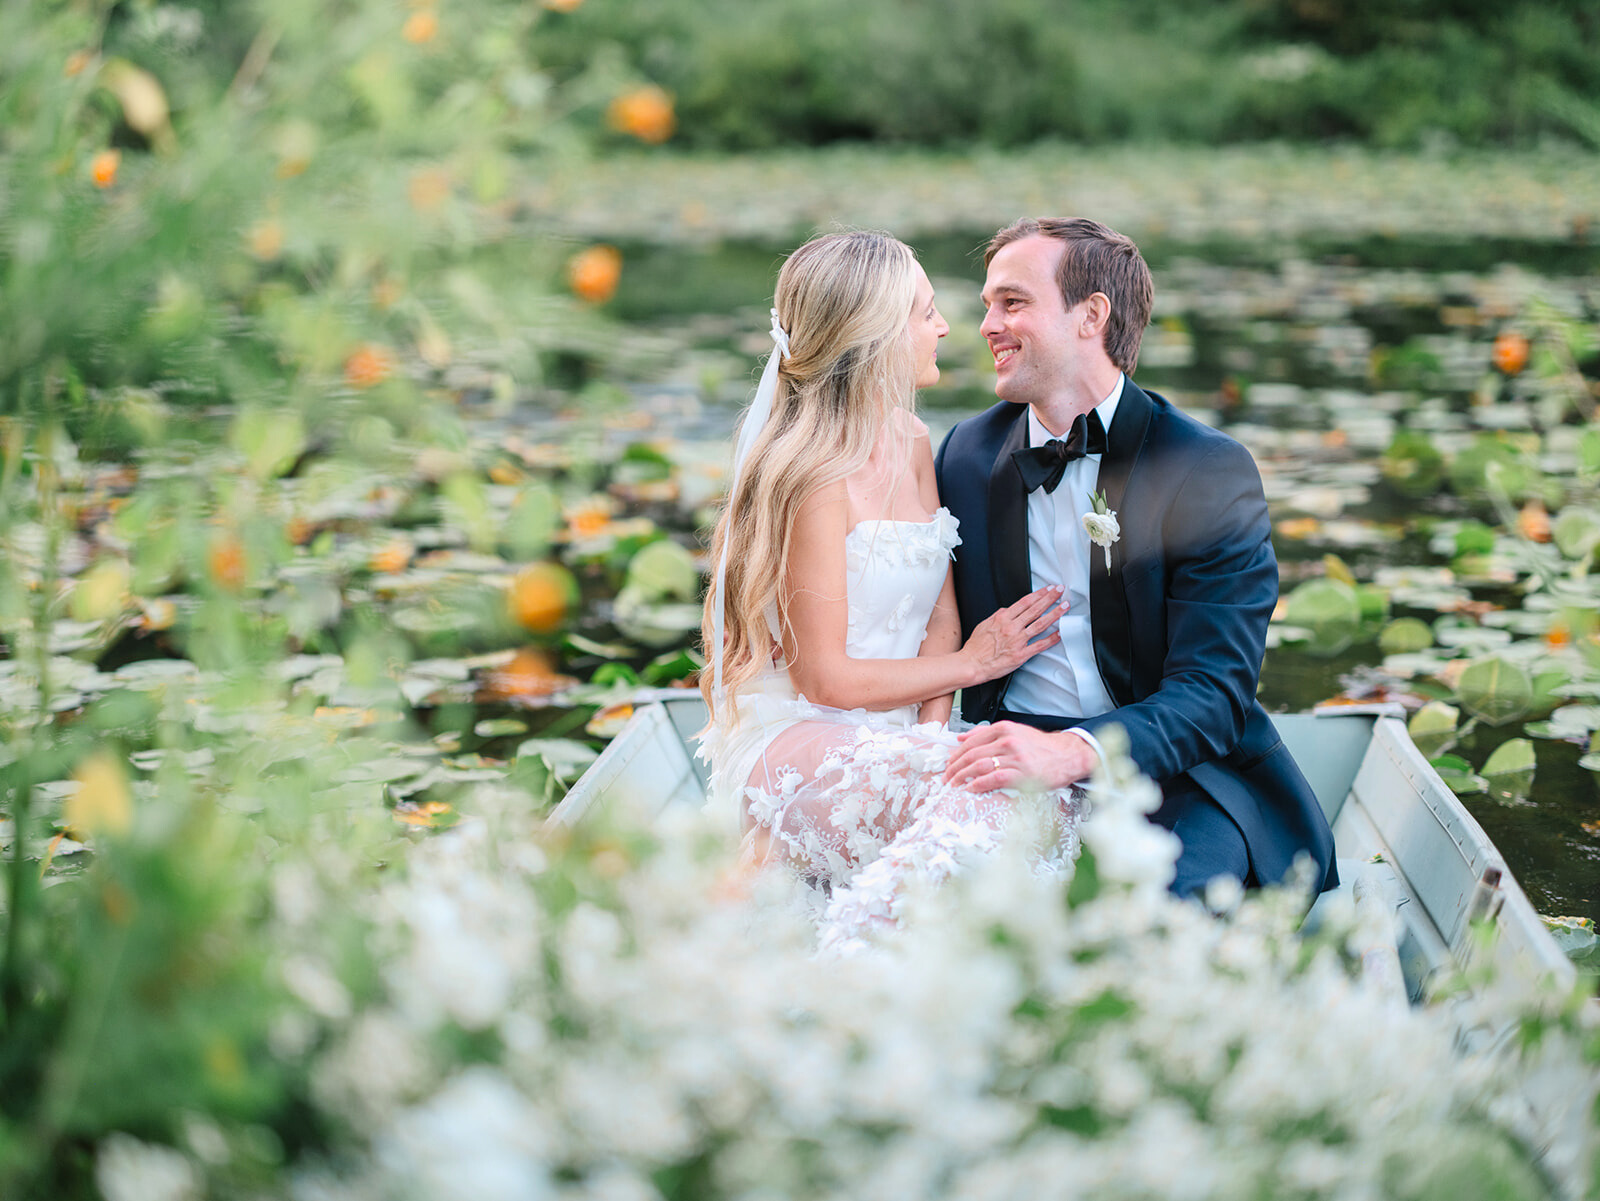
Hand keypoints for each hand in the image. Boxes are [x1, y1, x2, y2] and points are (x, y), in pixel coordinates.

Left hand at [943, 722, 1097, 791]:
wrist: (1067, 756)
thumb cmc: (1040, 747)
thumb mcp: (1014, 732)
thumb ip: (987, 733)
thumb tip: (960, 738)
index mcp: (1004, 728)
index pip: (971, 741)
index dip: (955, 754)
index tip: (948, 764)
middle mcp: (1008, 740)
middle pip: (972, 754)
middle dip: (954, 767)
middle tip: (945, 778)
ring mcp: (1015, 757)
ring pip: (979, 766)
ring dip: (962, 776)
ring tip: (953, 785)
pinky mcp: (1022, 773)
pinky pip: (994, 778)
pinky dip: (978, 784)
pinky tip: (970, 789)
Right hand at [960, 586, 1063, 683]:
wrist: (971, 664)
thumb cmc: (976, 647)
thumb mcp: (984, 624)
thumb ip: (998, 615)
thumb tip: (1009, 609)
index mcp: (1002, 618)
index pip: (1025, 602)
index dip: (1038, 594)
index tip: (1047, 589)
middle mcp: (1011, 627)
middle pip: (1035, 609)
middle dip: (1050, 598)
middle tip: (1060, 591)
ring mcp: (1017, 641)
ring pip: (1040, 624)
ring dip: (1054, 614)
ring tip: (1064, 607)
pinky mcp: (1021, 655)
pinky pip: (1039, 645)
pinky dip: (1051, 639)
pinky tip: (1060, 633)